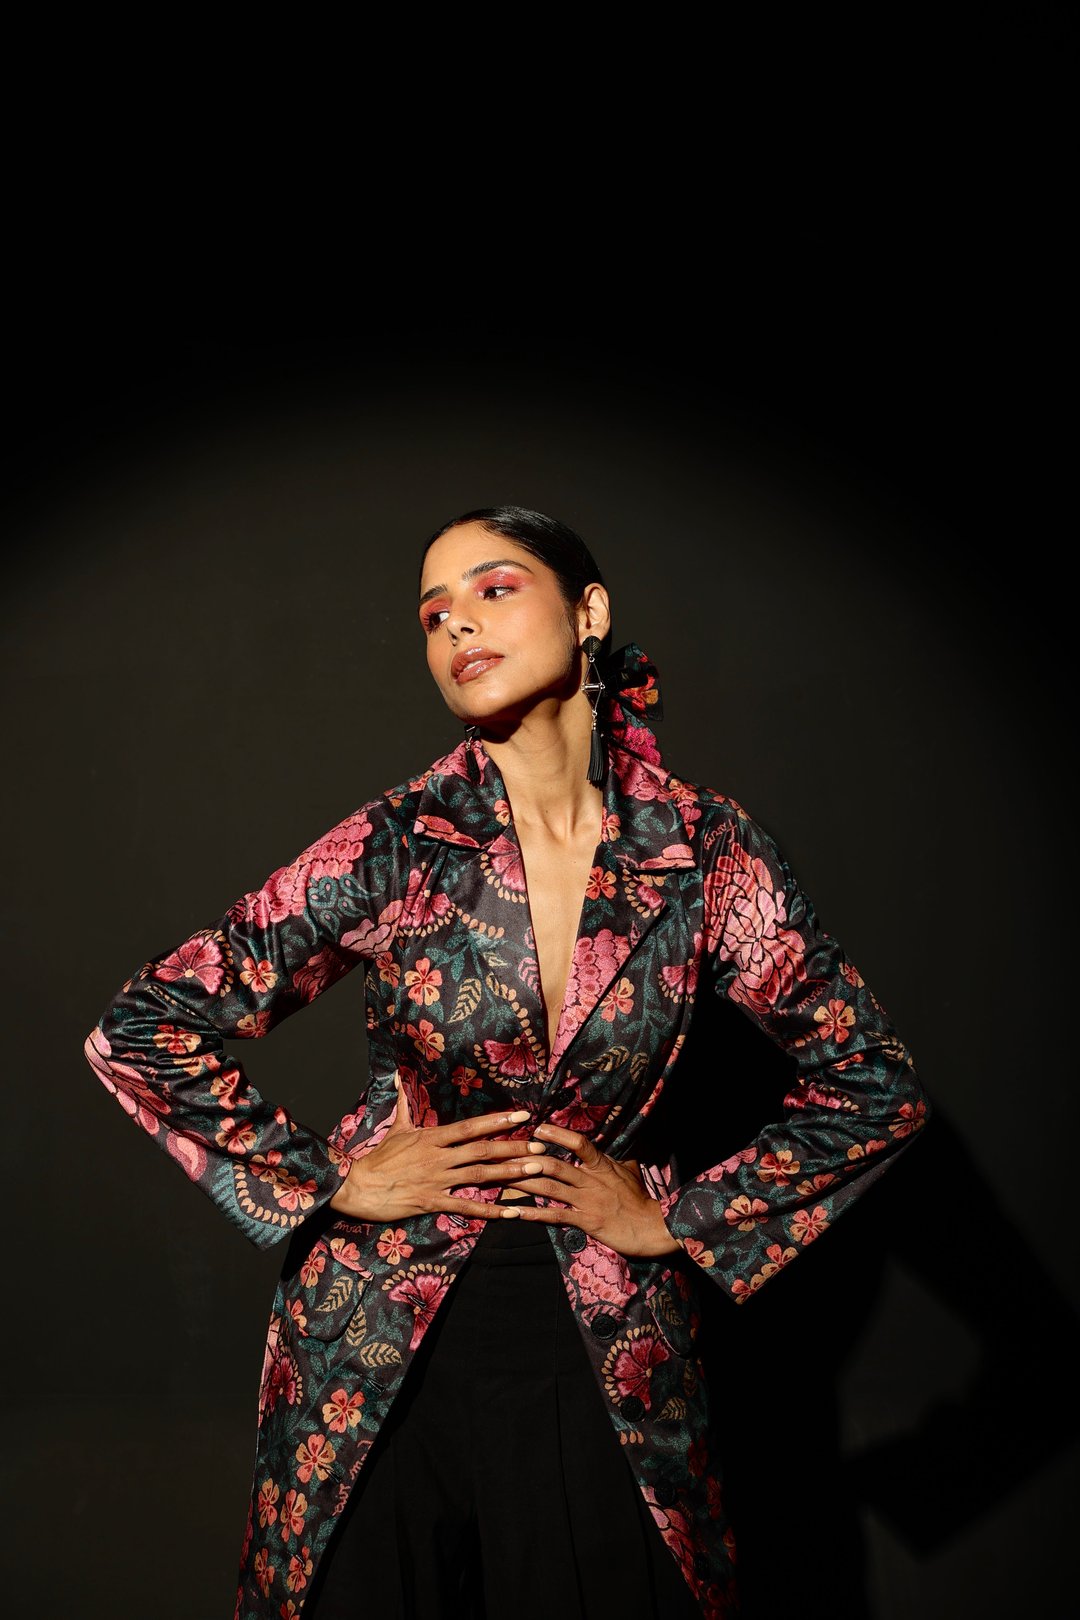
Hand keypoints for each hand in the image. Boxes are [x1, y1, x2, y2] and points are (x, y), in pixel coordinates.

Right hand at [329, 1074, 541, 1223]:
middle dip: (513, 1147)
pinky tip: (511, 1212)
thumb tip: (397, 1077)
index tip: (522, 1117)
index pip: (470, 1127)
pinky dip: (490, 1210)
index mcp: (432, 1138)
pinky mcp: (432, 1203)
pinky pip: (466, 1207)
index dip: (497, 1121)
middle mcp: (438, 1157)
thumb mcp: (394, 1128)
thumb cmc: (377, 1159)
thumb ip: (404, 1104)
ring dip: (510, 1173)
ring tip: (535, 1170)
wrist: (356, 1187)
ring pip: (480, 1176)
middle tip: (541, 1145)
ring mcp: (437, 1181)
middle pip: (482, 1151)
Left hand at [502, 1121, 682, 1257]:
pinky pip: (554, 1216)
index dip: (557, 1135)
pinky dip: (533, 1213)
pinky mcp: (586, 1221)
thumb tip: (618, 1153)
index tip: (537, 1129)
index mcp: (602, 1165)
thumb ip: (619, 1162)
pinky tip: (514, 1212)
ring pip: (549, 1188)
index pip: (579, 1143)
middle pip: (554, 1165)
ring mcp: (587, 1201)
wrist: (653, 1227)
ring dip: (522, 1182)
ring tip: (499, 1177)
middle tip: (503, 1153)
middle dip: (526, 1159)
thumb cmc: (642, 1200)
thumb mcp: (631, 1173)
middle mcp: (592, 1180)